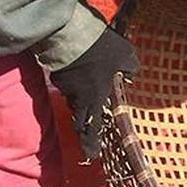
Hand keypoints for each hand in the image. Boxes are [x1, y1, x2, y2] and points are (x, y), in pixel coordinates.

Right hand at [49, 28, 137, 161]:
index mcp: (95, 97)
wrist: (70, 32)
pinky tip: (80, 72)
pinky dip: (74, 82)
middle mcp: (77, 96)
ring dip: (81, 99)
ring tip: (89, 92)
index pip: (93, 126)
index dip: (91, 142)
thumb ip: (130, 68)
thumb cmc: (102, 46)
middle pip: (79, 118)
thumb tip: (130, 75)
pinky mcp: (56, 72)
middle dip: (84, 127)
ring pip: (74, 98)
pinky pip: (67, 83)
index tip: (91, 154)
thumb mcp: (125, 55)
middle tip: (87, 133)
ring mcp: (64, 85)